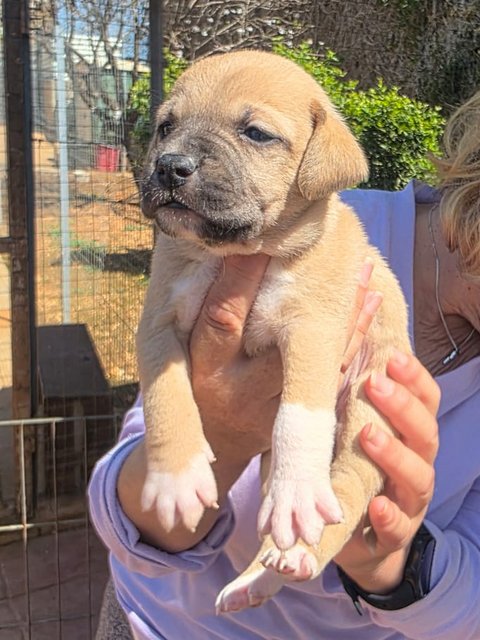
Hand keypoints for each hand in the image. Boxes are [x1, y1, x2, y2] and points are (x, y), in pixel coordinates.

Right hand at [190, 256, 379, 467]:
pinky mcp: (294, 428)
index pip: (223, 317)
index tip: (266, 238)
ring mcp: (269, 416)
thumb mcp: (188, 349)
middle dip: (320, 303)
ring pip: (318, 368)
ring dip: (348, 324)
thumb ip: (210, 308)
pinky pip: (331, 387)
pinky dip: (350, 349)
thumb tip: (233, 251)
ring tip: (367, 281)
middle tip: (350, 262)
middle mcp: (237, 393)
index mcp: (203, 368)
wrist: (212, 445)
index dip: (242, 277)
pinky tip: (367, 316)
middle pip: (284, 345)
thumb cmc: (198, 382)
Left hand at [335, 352, 440, 592]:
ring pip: (418, 477)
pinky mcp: (395, 535)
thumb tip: (334, 352)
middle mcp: (418, 464)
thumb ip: (349, 400)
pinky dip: (388, 515)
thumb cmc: (353, 470)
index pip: (424, 401)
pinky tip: (376, 503)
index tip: (393, 356)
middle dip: (402, 406)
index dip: (414, 377)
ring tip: (369, 436)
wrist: (356, 536)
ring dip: (394, 455)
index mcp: (409, 435)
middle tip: (375, 383)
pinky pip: (398, 527)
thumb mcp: (350, 432)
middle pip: (424, 432)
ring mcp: (409, 502)